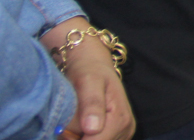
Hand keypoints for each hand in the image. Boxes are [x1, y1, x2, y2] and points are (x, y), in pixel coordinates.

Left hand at [44, 18, 135, 139]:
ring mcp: (123, 134)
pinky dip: (85, 137)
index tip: (62, 130)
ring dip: (80, 137)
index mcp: (120, 118)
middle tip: (65, 126)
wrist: (93, 65)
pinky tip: (80, 128)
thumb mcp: (89, 81)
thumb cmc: (89, 71)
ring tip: (73, 123)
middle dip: (77, 138)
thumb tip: (92, 129)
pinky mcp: (117, 135)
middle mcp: (126, 128)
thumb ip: (91, 104)